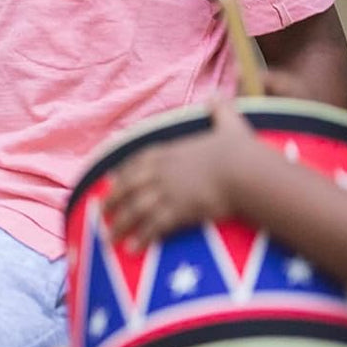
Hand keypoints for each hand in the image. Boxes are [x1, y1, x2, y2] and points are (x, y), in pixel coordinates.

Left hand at [104, 100, 257, 248]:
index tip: (111, 182)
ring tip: (108, 239)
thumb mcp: (228, 123)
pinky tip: (132, 249)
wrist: (246, 172)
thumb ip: (220, 110)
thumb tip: (217, 97)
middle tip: (100, 213)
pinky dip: (141, 238)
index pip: (137, 163)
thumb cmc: (240, 150)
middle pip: (128, 187)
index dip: (123, 173)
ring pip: (135, 210)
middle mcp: (161, 172)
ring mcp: (166, 192)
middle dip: (112, 201)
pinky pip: (153, 227)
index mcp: (169, 152)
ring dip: (120, 225)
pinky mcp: (176, 211)